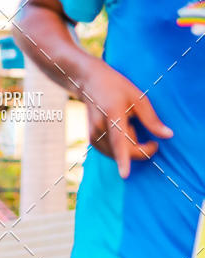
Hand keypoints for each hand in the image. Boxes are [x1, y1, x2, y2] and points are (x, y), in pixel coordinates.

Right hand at [80, 58, 172, 178]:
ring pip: (117, 154)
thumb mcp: (138, 97)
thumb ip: (152, 119)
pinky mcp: (91, 141)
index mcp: (113, 114)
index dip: (123, 159)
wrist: (89, 83)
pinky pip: (111, 152)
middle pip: (123, 151)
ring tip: (129, 126)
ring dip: (129, 146)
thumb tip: (167, 136)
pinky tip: (120, 131)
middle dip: (140, 149)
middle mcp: (100, 128)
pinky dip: (120, 147)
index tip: (125, 175)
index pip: (119, 141)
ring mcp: (93, 136)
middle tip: (153, 143)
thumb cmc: (116, 87)